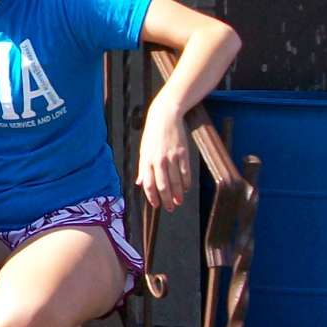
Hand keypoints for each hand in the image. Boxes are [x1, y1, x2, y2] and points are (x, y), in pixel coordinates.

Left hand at [137, 93, 192, 210]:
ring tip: (178, 202)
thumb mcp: (143, 150)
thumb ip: (142, 168)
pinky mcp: (183, 153)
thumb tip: (140, 184)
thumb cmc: (152, 135)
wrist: (165, 117)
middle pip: (163, 185)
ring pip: (176, 181)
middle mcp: (159, 160)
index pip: (149, 184)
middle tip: (170, 208)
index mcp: (147, 160)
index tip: (156, 205)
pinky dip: (186, 182)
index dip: (152, 197)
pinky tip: (186, 189)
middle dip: (166, 199)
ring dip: (178, 194)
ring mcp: (172, 157)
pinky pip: (185, 172)